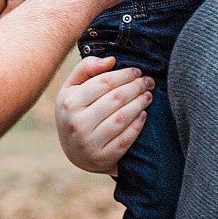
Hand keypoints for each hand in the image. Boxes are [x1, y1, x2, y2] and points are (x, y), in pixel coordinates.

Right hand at [54, 54, 154, 173]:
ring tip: (148, 95)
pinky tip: (143, 114)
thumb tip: (111, 60)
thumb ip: (86, 68)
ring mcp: (89, 143)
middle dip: (136, 87)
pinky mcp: (102, 158)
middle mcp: (77, 123)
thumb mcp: (71, 88)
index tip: (137, 71)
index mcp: (69, 103)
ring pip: (122, 118)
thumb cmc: (75, 112)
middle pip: (115, 99)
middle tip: (148, 82)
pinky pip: (125, 139)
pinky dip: (137, 125)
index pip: (103, 82)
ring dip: (139, 104)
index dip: (124, 75)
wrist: (74, 151)